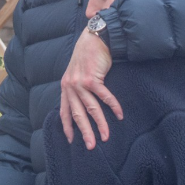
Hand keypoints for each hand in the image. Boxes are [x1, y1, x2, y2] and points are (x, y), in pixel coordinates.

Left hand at [60, 29, 121, 148]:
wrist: (93, 38)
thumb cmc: (87, 55)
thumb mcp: (76, 72)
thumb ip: (76, 87)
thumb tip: (82, 103)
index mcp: (65, 87)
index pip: (65, 111)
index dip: (67, 127)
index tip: (71, 140)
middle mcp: (70, 86)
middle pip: (78, 114)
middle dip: (85, 132)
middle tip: (91, 146)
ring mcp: (80, 83)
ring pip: (91, 109)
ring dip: (100, 124)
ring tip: (106, 136)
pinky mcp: (92, 79)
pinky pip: (104, 97)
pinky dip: (113, 107)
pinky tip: (119, 115)